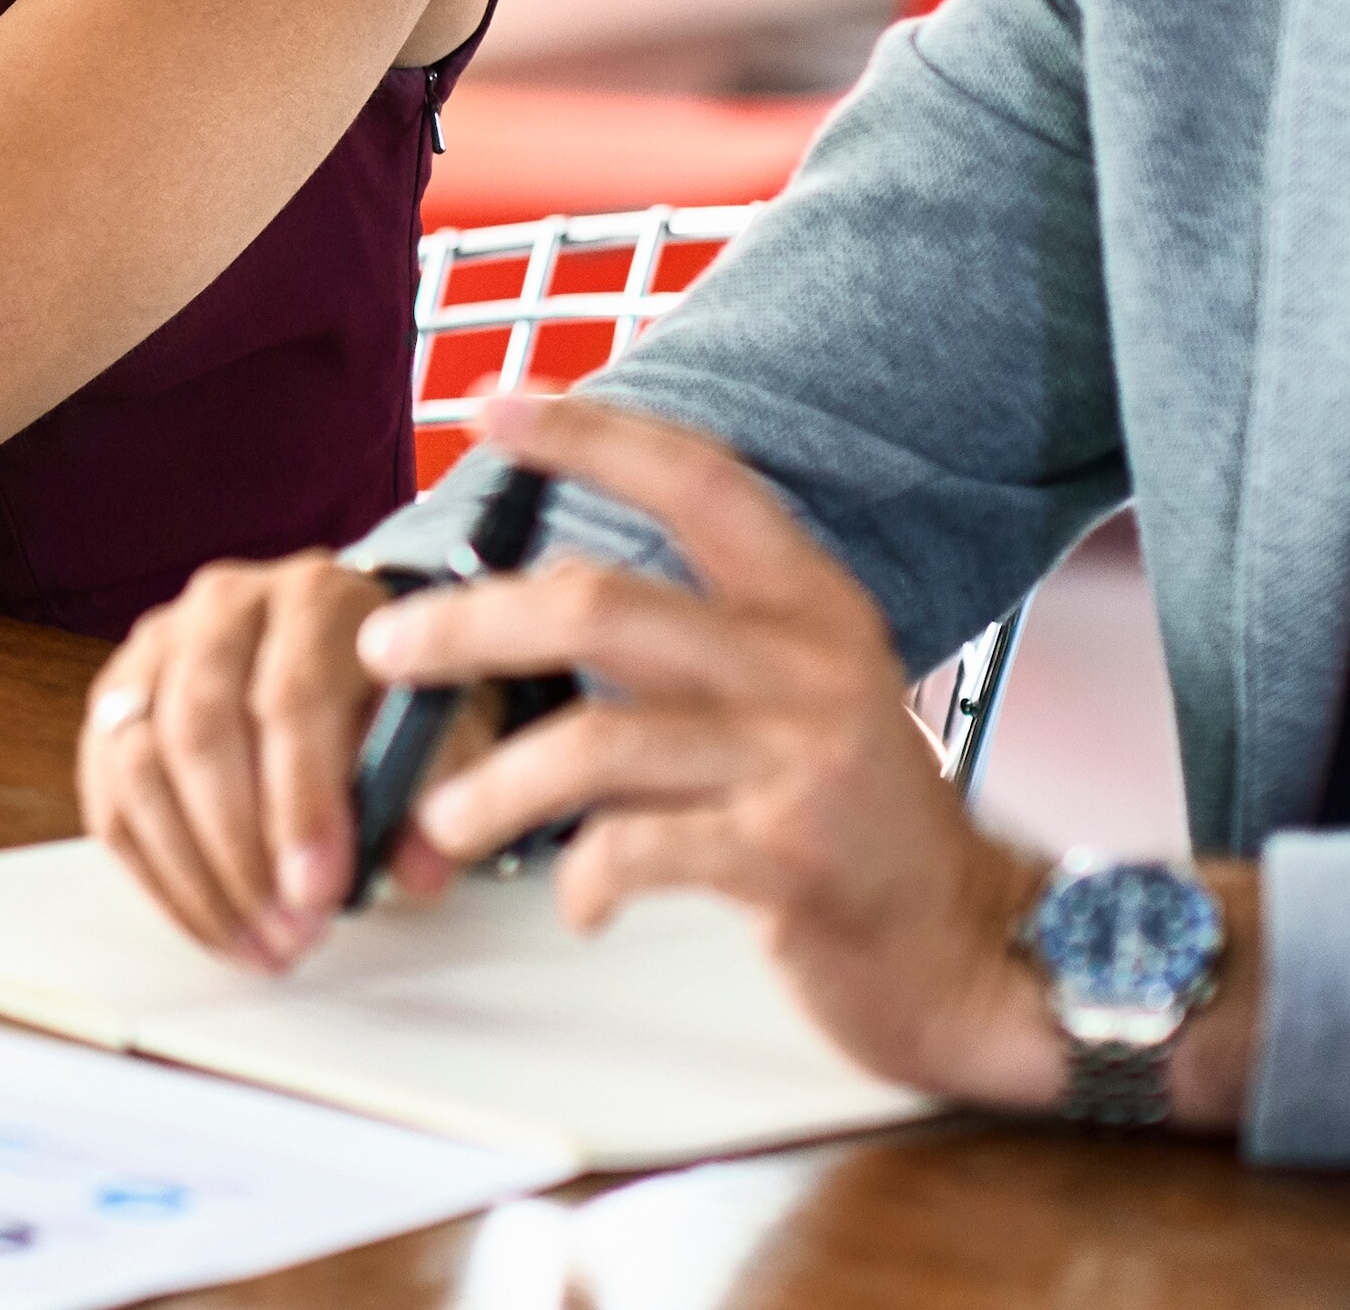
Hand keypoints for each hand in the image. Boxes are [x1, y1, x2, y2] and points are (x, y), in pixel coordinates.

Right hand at [81, 550, 485, 970]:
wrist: (348, 655)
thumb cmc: (395, 696)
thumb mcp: (446, 732)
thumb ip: (439, 795)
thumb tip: (416, 872)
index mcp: (316, 597)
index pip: (291, 696)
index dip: (302, 802)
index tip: (324, 890)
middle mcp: (224, 607)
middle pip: (200, 727)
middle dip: (243, 851)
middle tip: (292, 932)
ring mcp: (156, 650)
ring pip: (140, 766)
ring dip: (198, 876)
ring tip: (261, 943)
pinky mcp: (115, 701)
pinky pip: (110, 800)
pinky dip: (158, 877)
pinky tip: (214, 922)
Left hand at [371, 394, 1071, 1110]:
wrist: (963, 947)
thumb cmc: (843, 817)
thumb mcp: (787, 696)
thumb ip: (681, 643)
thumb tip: (521, 596)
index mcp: (808, 602)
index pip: (696, 476)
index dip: (590, 432)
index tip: (488, 401)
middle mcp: (808, 663)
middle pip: (597, 608)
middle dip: (466, 623)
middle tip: (385, 647)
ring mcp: (802, 760)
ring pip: (596, 741)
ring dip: (494, 784)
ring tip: (443, 817)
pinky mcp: (791, 860)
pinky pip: (639, 849)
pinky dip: (582, 877)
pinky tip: (572, 899)